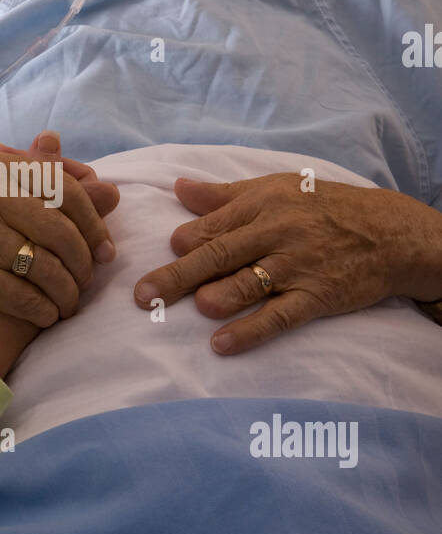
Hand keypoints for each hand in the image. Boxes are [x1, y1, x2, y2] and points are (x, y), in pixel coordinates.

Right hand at [0, 138, 118, 325]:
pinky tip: (47, 314)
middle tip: (88, 281)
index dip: (94, 224)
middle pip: (61, 234)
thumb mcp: (2, 192)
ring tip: (69, 302)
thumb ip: (55, 187)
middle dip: (83, 264)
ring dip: (67, 293)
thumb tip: (111, 190)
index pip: (66, 192)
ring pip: (47, 269)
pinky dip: (44, 310)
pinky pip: (25, 297)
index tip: (105, 249)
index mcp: (0, 169)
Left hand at [133, 172, 441, 354]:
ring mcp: (296, 266)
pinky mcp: (316, 297)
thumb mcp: (277, 189)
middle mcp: (275, 232)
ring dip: (218, 297)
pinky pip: (277, 317)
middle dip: (177, 276)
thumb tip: (179, 188)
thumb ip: (224, 195)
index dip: (184, 242)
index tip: (165, 254)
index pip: (211, 226)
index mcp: (261, 204)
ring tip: (196, 308)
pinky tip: (222, 345)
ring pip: (247, 284)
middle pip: (218, 255)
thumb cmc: (324, 208)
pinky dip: (248, 332)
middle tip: (144, 295)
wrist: (390, 232)